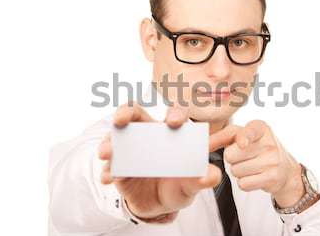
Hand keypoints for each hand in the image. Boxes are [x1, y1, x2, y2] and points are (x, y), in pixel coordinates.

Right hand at [98, 102, 221, 221]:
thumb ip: (203, 179)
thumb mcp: (192, 185)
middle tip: (120, 120)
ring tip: (106, 154)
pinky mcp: (117, 166)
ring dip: (109, 143)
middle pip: (133, 112)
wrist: (160, 207)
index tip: (174, 122)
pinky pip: (109, 164)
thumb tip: (213, 175)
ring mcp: (129, 148)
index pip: (173, 114)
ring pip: (115, 136)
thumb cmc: (180, 186)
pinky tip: (109, 178)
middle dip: (124, 112)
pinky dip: (108, 170)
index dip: (174, 113)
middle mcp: (148, 134)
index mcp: (171, 133)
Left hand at [210, 120, 305, 207]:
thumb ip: (224, 136)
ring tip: (250, 166)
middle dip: (231, 159)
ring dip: (237, 171)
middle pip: (230, 155)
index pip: (249, 131)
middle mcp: (269, 142)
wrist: (285, 169)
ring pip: (235, 171)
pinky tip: (254, 176)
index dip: (243, 138)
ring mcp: (273, 160)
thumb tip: (204, 143)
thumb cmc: (257, 149)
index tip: (242, 144)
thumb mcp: (244, 135)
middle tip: (243, 157)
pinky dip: (244, 183)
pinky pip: (243, 183)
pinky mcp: (273, 177)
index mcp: (260, 127)